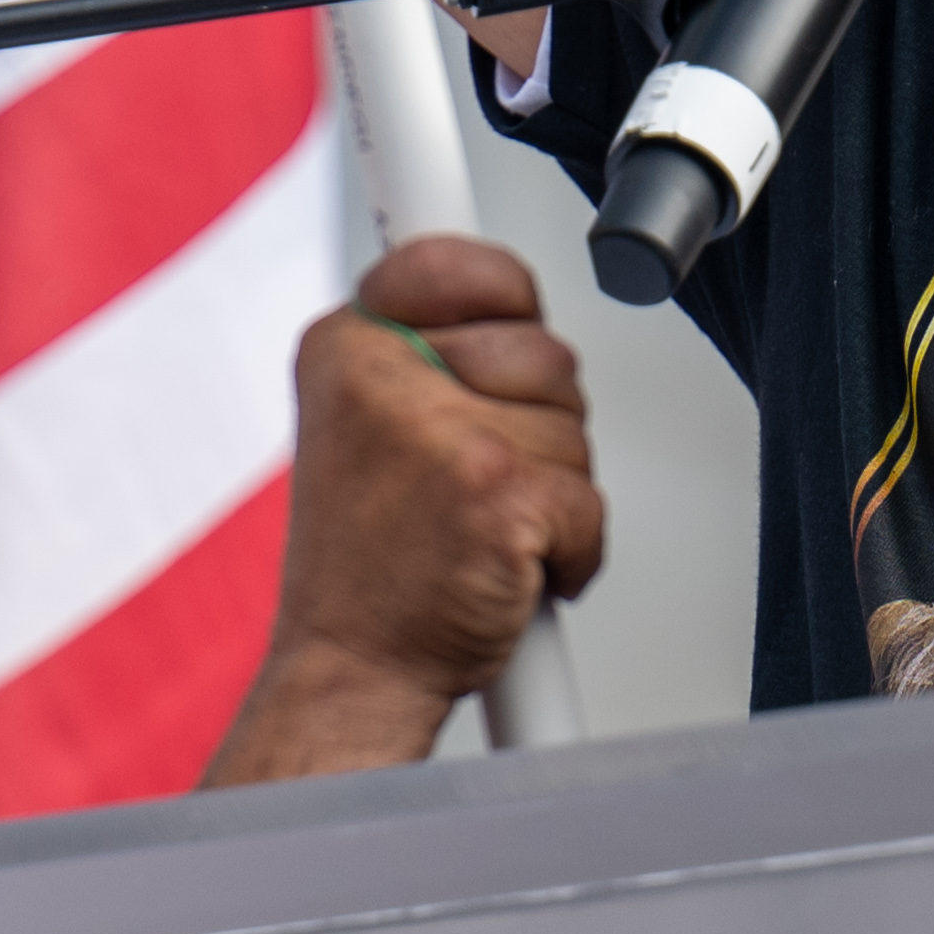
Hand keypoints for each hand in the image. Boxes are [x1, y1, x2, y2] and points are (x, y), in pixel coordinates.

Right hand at [203, 239, 601, 786]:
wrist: (350, 670)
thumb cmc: (369, 566)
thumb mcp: (363, 423)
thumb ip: (427, 357)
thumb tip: (509, 307)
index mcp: (344, 345)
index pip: (460, 262)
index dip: (505, 298)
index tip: (502, 322)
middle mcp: (381, 372)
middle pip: (543, 351)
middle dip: (538, 425)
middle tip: (473, 483)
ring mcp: (438, 430)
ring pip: (573, 428)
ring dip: (552, 491)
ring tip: (480, 531)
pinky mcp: (494, 491)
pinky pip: (589, 502)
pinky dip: (571, 552)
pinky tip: (509, 571)